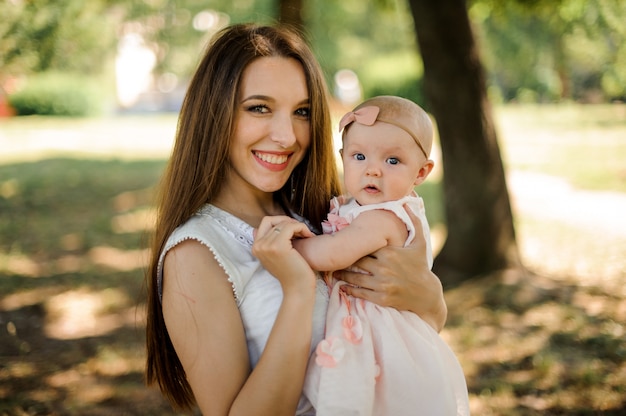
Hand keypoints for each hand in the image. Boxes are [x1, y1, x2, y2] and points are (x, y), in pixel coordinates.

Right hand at [252, 215, 316, 294]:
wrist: (298, 288)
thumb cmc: (292, 272)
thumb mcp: (276, 256)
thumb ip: (269, 242)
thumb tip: (264, 227)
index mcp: (256, 248)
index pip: (266, 222)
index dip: (281, 222)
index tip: (293, 230)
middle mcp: (258, 246)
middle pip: (274, 220)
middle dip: (289, 222)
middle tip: (301, 231)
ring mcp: (267, 246)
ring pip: (284, 223)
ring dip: (298, 226)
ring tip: (306, 235)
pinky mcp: (278, 246)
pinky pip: (291, 226)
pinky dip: (302, 228)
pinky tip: (309, 236)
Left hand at [333, 205, 446, 330]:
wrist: (427, 295)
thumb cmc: (421, 267)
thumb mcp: (420, 244)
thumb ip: (414, 222)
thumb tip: (408, 204)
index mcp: (390, 253)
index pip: (365, 246)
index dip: (354, 246)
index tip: (344, 244)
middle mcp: (384, 268)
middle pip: (357, 261)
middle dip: (345, 260)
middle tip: (334, 258)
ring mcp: (382, 284)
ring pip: (355, 278)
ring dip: (342, 275)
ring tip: (334, 272)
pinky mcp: (381, 298)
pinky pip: (360, 292)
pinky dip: (349, 290)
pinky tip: (342, 287)